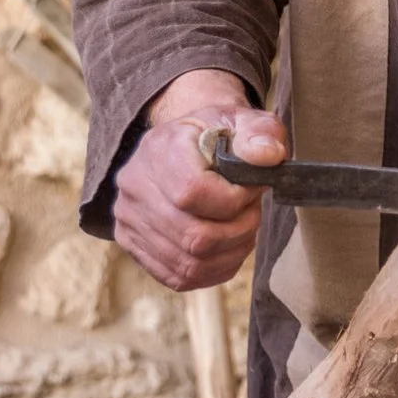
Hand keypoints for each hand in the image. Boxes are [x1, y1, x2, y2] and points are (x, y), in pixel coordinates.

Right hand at [113, 69, 285, 291]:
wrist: (188, 145)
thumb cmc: (221, 135)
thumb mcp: (245, 120)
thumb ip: (261, 133)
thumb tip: (268, 156)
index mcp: (159, 148)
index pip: (193, 192)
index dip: (234, 200)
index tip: (252, 190)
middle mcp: (135, 185)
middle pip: (193, 236)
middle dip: (239, 230)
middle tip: (252, 212)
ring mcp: (129, 219)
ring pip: (189, 263)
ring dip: (231, 252)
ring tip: (243, 227)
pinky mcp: (133, 245)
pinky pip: (180, 277)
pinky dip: (215, 269)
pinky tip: (229, 246)